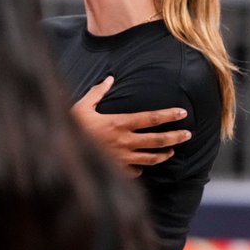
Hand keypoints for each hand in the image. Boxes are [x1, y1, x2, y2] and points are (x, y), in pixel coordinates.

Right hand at [72, 76, 190, 175]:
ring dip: (163, 155)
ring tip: (171, 152)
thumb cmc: (71, 126)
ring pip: (150, 158)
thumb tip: (109, 79)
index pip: (151, 118)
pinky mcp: (116, 169)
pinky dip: (140, 168)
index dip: (169, 115)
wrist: (61, 154)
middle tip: (188, 135)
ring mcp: (122, 158)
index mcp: (119, 123)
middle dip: (175, 137)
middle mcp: (125, 141)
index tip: (183, 113)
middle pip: (157, 140)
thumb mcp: (82, 106)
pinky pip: (134, 171)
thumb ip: (98, 92)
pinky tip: (143, 166)